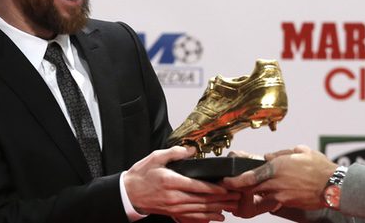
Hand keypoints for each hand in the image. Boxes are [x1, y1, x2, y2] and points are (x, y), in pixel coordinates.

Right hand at [123, 146, 239, 220]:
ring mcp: (174, 207)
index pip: (197, 186)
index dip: (214, 188)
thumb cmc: (141, 175)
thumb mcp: (156, 157)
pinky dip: (206, 217)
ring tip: (232, 206)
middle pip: (202, 200)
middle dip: (221, 199)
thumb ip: (175, 152)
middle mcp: (174, 196)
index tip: (227, 188)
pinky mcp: (173, 212)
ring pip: (200, 210)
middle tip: (236, 197)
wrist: (128, 193)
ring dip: (217, 209)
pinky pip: (193, 216)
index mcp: (171, 181)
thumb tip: (191, 150)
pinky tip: (217, 217)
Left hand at [223, 145, 337, 209]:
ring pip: (261, 195)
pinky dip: (271, 196)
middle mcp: (276, 182)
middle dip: (240, 188)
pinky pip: (274, 199)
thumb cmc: (318, 167)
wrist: (333, 186)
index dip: (235, 180)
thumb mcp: (300, 151)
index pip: (249, 175)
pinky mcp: (288, 203)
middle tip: (232, 186)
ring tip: (254, 188)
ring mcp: (281, 195)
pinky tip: (275, 191)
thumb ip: (281, 153)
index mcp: (276, 167)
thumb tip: (268, 156)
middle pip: (251, 188)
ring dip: (256, 192)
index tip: (226, 180)